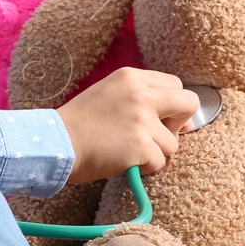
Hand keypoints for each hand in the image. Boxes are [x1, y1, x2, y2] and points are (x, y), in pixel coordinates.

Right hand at [54, 67, 201, 184]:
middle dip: (179, 124)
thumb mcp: (109, 95)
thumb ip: (143, 100)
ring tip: (131, 152)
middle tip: (157, 135)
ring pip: (174, 143)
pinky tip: (126, 162)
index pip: (175, 84)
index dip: (172, 105)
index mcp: (131, 77)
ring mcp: (142, 120)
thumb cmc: (78, 123)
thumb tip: (186, 123)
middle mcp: (140, 94)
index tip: (160, 118)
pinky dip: (146, 168)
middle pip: (188, 103)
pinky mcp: (141, 146)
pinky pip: (160, 162)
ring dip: (157, 153)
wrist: (55, 143)